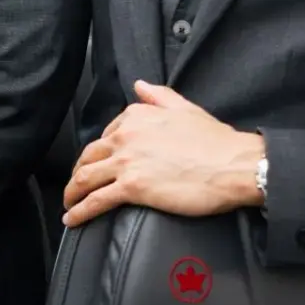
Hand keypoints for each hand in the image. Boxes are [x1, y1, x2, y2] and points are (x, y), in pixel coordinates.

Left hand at [62, 80, 263, 227]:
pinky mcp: (131, 188)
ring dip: (72, 192)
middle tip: (76, 187)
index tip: (98, 164)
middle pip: (88, 156)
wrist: (234, 165)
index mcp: (136, 117)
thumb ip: (158, 95)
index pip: (106, 135)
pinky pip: (96, 200)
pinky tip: (73, 219)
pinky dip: (80, 211)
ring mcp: (126, 162)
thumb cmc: (216, 141)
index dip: (99, 153)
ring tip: (69, 204)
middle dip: (78, 173)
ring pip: (85, 177)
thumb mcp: (185, 108)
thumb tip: (139, 85)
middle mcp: (125, 136)